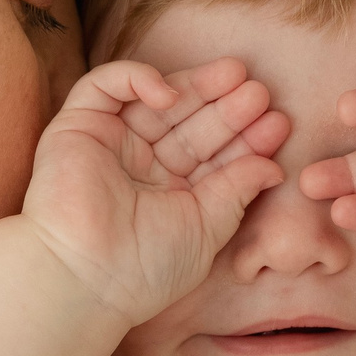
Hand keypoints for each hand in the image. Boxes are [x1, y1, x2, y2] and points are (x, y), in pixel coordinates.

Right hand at [24, 57, 287, 320]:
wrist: (86, 277)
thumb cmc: (146, 268)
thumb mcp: (206, 227)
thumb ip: (236, 191)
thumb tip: (273, 167)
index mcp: (171, 193)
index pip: (213, 154)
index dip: (246, 138)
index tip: (278, 125)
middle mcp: (141, 165)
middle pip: (190, 122)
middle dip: (226, 107)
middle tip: (260, 93)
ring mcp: (110, 143)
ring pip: (156, 100)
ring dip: (196, 87)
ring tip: (237, 78)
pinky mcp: (77, 126)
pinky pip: (105, 85)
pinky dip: (137, 78)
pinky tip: (171, 95)